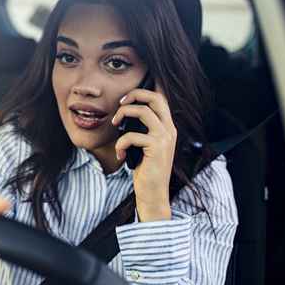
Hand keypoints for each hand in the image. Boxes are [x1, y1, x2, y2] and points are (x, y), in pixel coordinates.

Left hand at [111, 83, 175, 220]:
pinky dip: (120, 144)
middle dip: (134, 95)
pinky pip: (131, 136)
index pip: (161, 99)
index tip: (125, 98)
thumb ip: (141, 130)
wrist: (154, 193)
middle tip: (120, 104)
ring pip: (142, 111)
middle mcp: (169, 129)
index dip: (144, 91)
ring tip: (115, 125)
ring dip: (123, 114)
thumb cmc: (146, 170)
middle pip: (155, 98)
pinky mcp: (156, 148)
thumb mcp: (144, 146)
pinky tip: (120, 155)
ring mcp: (165, 138)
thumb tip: (124, 114)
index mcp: (167, 127)